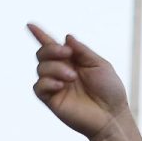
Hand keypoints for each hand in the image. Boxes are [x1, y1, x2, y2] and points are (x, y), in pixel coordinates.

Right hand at [29, 25, 132, 140]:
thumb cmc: (110, 91)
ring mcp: (55, 86)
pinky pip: (38, 87)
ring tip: (72, 77)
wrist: (112, 115)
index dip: (40, 35)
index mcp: (72, 61)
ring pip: (40, 68)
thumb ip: (82, 51)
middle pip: (42, 53)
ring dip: (55, 68)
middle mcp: (61, 72)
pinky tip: (61, 85)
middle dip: (51, 49)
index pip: (53, 46)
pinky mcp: (52, 100)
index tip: (29, 24)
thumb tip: (66, 38)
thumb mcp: (99, 65)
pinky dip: (47, 82)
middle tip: (67, 54)